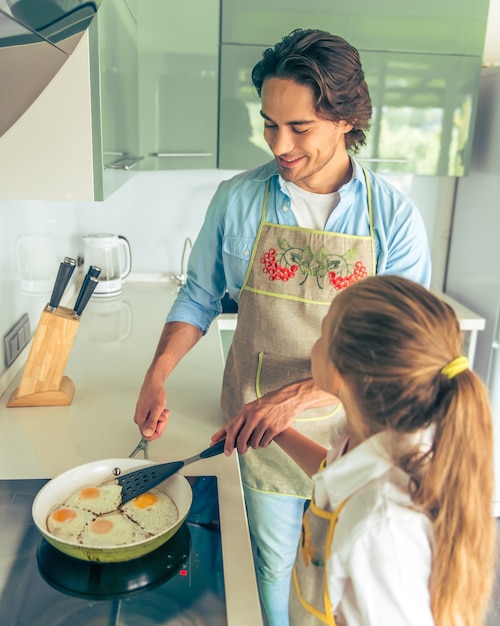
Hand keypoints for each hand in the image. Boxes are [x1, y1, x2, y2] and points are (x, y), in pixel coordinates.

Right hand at [133, 374, 169, 440]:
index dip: (157, 431)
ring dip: (161, 418)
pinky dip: (159, 415)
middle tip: (162, 414)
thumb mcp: (157, 409)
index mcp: (140, 420)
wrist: (153, 382)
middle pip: (152, 431)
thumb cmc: (155, 393)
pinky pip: (154, 419)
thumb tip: (147, 434)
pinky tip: (160, 408)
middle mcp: (139, 419)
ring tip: (161, 409)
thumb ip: (152, 422)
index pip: (147, 436)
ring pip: (154, 425)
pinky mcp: (145, 413)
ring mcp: (142, 416)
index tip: (161, 423)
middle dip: (160, 423)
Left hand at [211, 378, 338, 454]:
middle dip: (240, 449)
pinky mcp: (274, 429)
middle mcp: (253, 416)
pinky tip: (266, 437)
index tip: (224, 451)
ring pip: (253, 444)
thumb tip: (226, 433)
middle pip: (241, 440)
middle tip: (241, 451)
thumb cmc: (268, 403)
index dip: (226, 442)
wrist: (288, 399)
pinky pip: (264, 443)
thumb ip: (240, 420)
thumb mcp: (251, 408)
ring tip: (258, 438)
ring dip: (254, 445)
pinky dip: (264, 443)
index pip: (232, 429)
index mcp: (246, 411)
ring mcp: (264, 423)